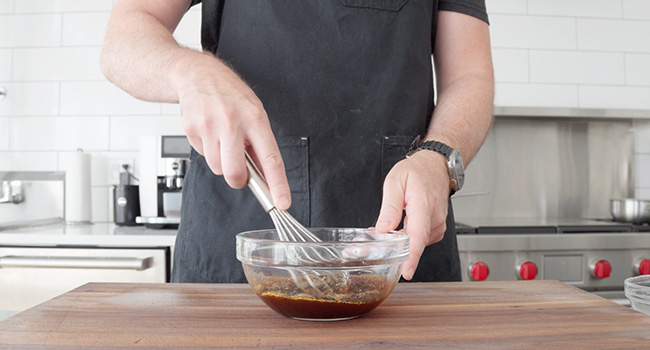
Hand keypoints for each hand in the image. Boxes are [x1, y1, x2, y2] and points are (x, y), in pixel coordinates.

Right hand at [172, 52, 290, 209]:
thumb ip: (259, 143)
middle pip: (235, 172)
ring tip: (222, 140)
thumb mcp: (254, 112)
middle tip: (240, 172)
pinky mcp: (191, 128)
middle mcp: (232, 122)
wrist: (197, 74)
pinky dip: (207, 150)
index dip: (278, 184)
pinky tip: (209, 133)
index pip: (271, 159)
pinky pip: (202, 155)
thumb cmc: (230, 95)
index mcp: (256, 118)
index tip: (282, 202)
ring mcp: (210, 125)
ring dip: (221, 162)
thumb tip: (265, 175)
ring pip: (217, 167)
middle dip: (238, 180)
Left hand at [374, 151, 449, 279]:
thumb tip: (383, 229)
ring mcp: (437, 225)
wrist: (436, 166)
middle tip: (365, 249)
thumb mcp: (395, 181)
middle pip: (413, 243)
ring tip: (380, 232)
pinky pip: (419, 239)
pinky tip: (396, 229)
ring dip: (398, 243)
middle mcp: (434, 218)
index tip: (406, 272)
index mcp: (423, 205)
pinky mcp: (435, 229)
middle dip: (391, 250)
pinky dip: (406, 238)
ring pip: (415, 243)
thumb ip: (390, 207)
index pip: (418, 236)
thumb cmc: (417, 171)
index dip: (412, 257)